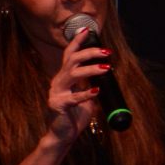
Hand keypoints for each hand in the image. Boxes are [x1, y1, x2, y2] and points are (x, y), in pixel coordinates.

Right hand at [40, 23, 110, 147]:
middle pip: (72, 60)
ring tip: (106, 68)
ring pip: (72, 74)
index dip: (78, 41)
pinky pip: (73, 97)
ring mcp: (57, 93)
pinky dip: (86, 94)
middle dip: (89, 52)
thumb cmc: (75, 114)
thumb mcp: (87, 96)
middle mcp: (59, 81)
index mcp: (65, 77)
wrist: (63, 134)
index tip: (87, 30)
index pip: (70, 55)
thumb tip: (106, 71)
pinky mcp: (58, 105)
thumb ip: (92, 83)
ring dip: (91, 69)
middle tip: (107, 52)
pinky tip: (97, 91)